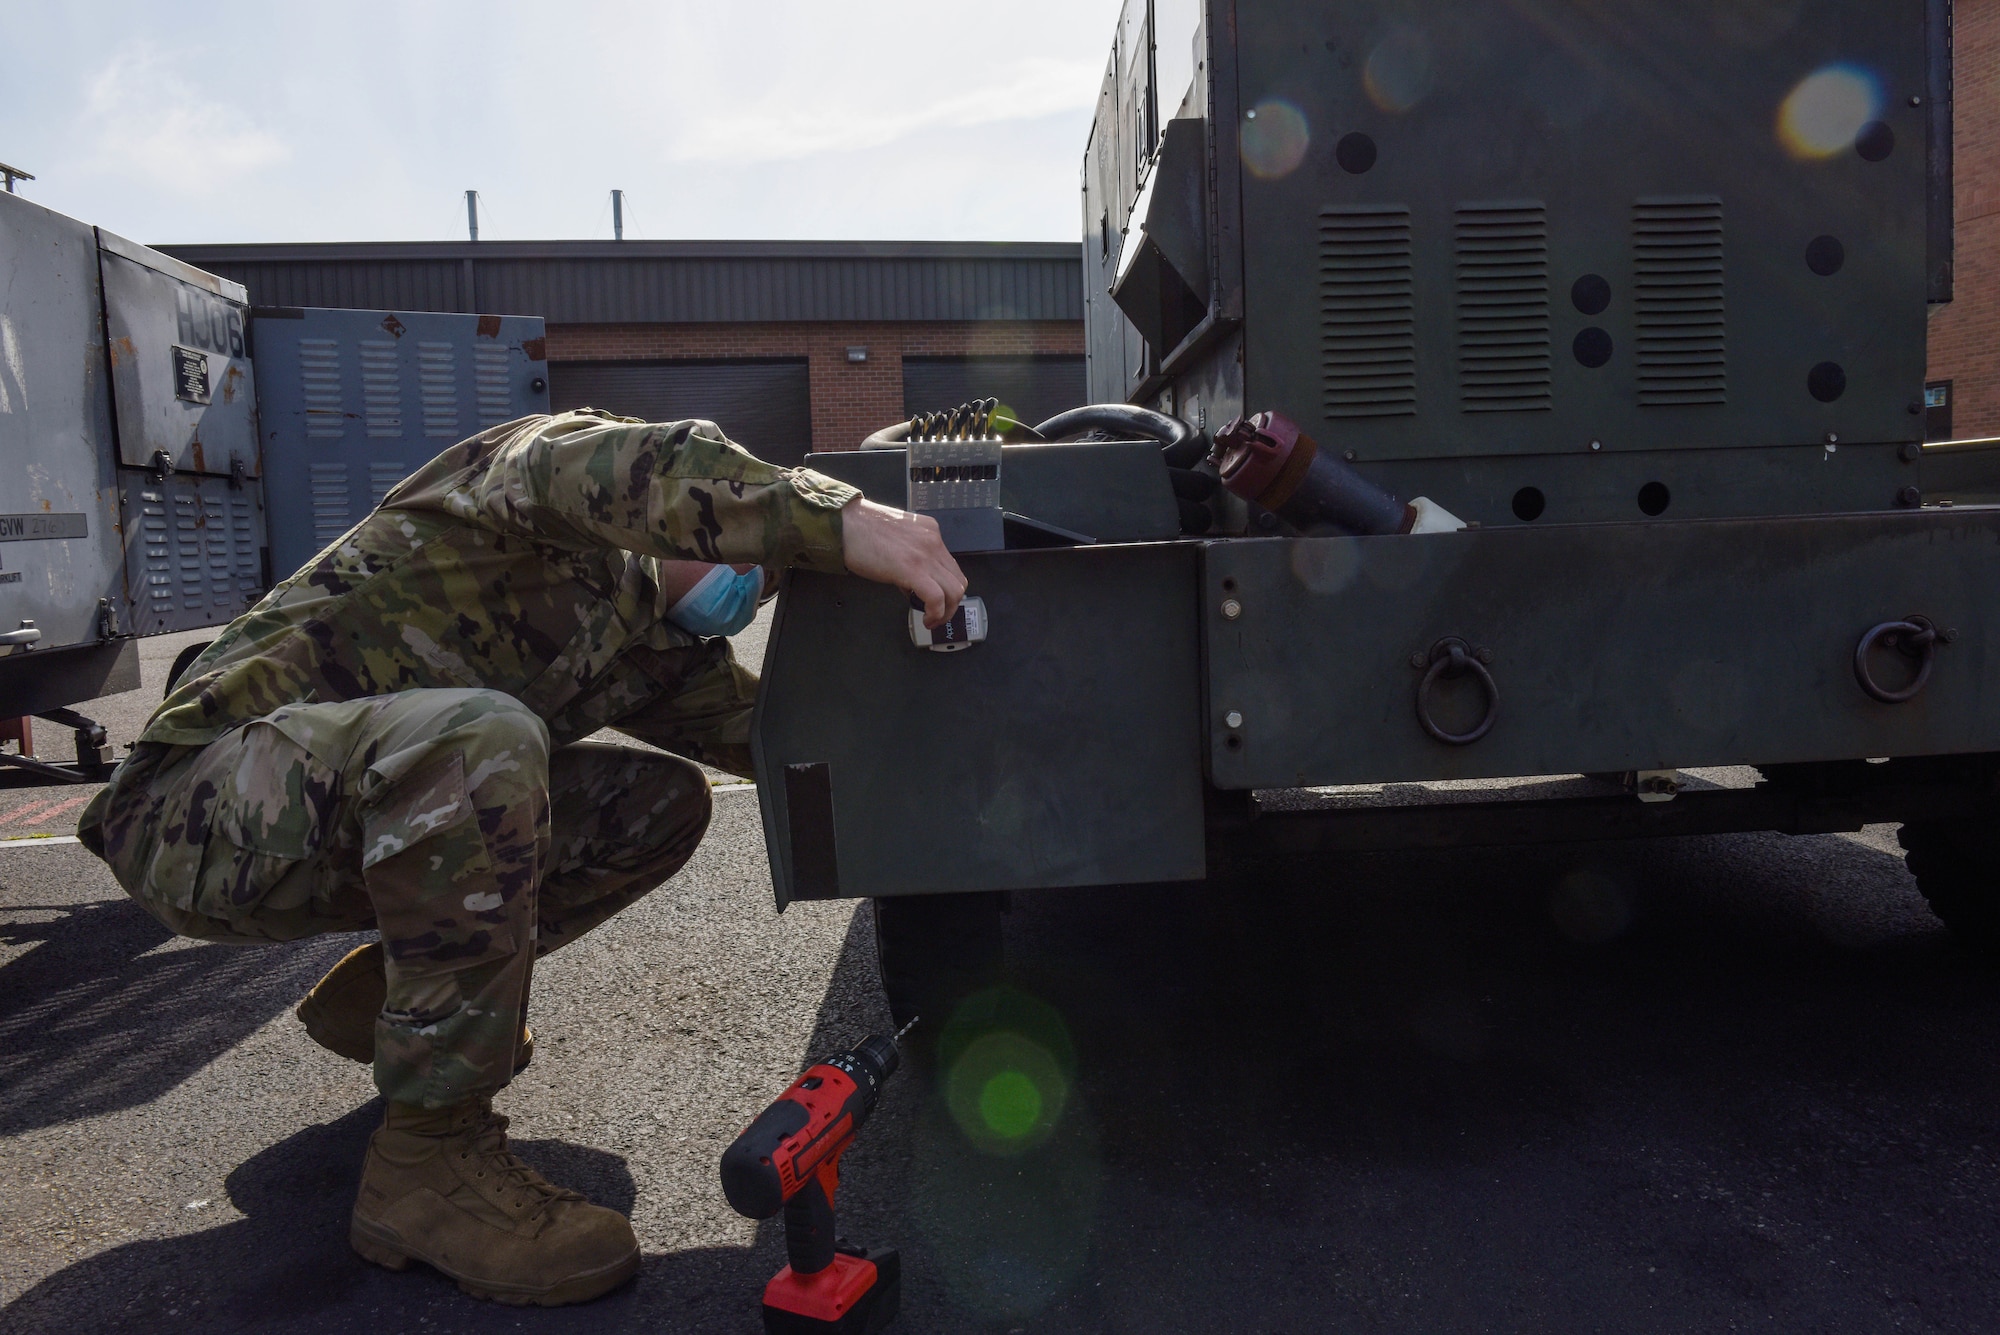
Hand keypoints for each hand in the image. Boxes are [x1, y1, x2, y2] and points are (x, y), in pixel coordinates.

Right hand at [839, 498, 966, 626]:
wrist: (845, 524)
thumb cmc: (861, 530)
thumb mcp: (897, 539)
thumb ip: (911, 557)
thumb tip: (913, 584)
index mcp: (930, 532)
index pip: (951, 565)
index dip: (947, 588)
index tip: (938, 600)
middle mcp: (933, 542)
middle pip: (958, 580)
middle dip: (952, 604)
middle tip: (939, 615)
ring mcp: (925, 555)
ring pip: (954, 591)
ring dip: (946, 612)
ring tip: (932, 620)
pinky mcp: (913, 569)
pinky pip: (937, 598)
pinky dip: (936, 613)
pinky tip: (927, 619)